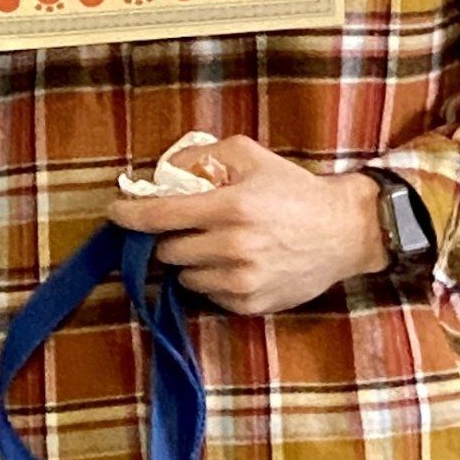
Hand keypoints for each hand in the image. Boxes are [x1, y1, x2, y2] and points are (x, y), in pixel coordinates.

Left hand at [105, 136, 387, 315]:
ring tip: (219, 245)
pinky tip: (237, 264)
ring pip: (184, 276)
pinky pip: (208, 295)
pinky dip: (213, 280)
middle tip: (191, 226)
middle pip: (167, 250)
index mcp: (230, 207)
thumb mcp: (250, 155)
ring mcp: (242, 280)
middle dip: (171, 237)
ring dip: (192, 261)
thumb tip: (161, 172)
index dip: (129, 215)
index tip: (115, 213)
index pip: (159, 216)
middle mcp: (233, 246)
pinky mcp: (250, 304)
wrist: (344, 231)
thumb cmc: (294, 190)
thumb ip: (202, 156)